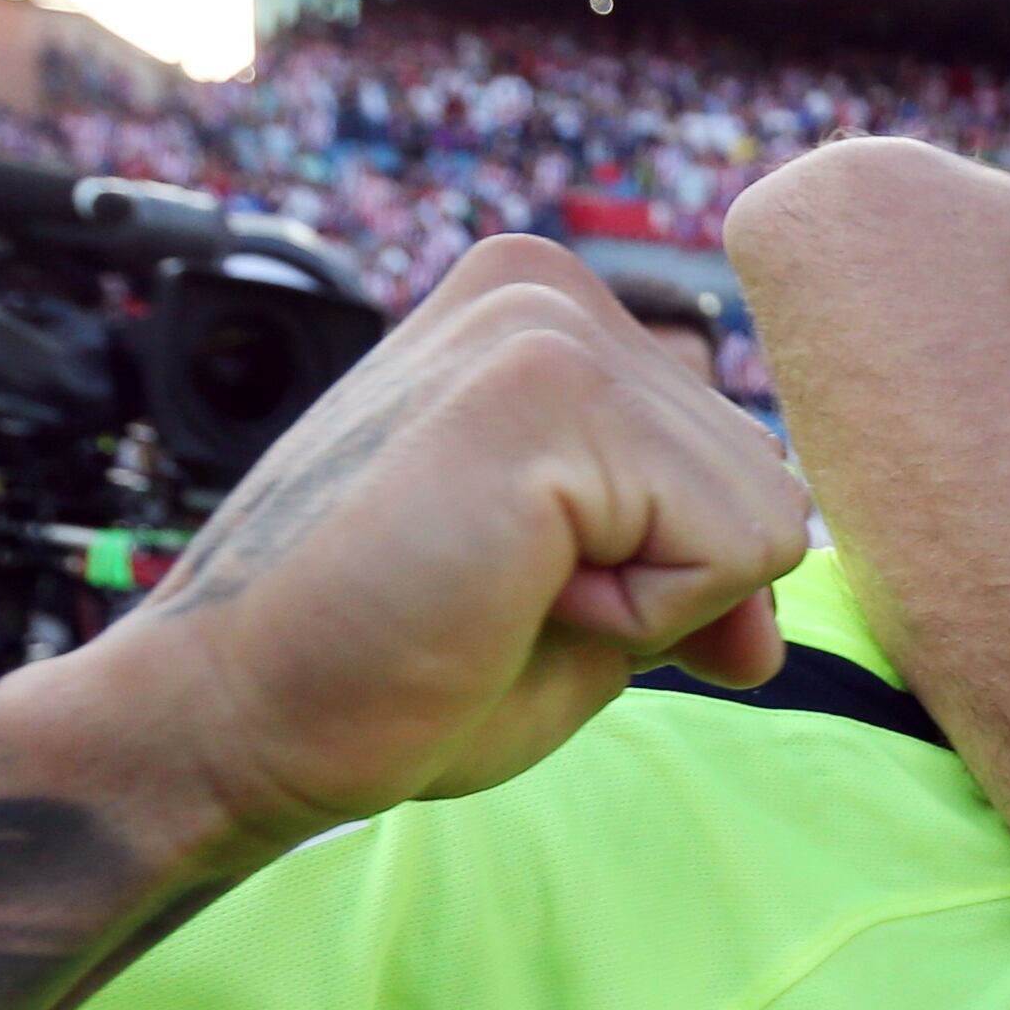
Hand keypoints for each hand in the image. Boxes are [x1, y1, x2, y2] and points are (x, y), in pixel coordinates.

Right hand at [13, 233, 803, 879]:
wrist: (226, 720)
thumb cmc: (382, 671)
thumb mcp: (580, 605)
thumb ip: (686, 564)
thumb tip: (783, 609)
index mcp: (541, 311)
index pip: (731, 463)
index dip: (664, 577)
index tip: (510, 589)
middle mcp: (545, 289)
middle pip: (764, 480)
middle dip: (663, 585)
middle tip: (488, 600)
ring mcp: (544, 326)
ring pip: (764, 516)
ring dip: (647, 604)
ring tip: (487, 593)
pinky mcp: (547, 392)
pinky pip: (732, 551)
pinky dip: (639, 618)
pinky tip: (498, 597)